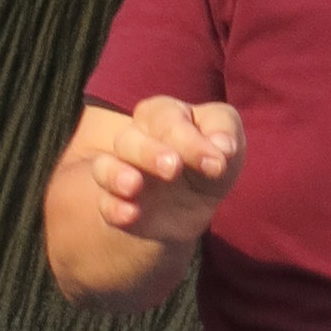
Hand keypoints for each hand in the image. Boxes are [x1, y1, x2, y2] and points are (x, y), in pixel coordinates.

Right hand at [90, 97, 244, 252]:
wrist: (191, 209)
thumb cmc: (208, 164)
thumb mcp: (227, 145)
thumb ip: (226, 133)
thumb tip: (224, 147)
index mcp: (163, 116)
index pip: (167, 118)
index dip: (190, 140)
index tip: (218, 165)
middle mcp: (134, 139)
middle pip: (129, 138)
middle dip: (149, 152)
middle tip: (173, 168)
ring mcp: (119, 171)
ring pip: (104, 166)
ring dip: (117, 174)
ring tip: (134, 186)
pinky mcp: (113, 203)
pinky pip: (103, 202)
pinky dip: (114, 207)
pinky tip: (130, 214)